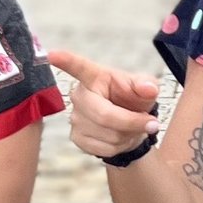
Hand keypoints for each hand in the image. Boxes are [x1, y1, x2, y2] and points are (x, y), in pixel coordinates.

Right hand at [46, 49, 160, 159]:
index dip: (66, 61)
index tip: (51, 54)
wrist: (129, 125)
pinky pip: (104, 148)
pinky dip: (120, 146)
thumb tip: (149, 89)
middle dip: (132, 122)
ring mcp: (75, 117)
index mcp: (95, 76)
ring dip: (128, 134)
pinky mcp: (76, 137)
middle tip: (151, 122)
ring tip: (131, 126)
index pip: (79, 67)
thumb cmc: (132, 99)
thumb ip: (147, 86)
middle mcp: (80, 95)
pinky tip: (120, 137)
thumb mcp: (144, 88)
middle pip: (105, 115)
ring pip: (109, 135)